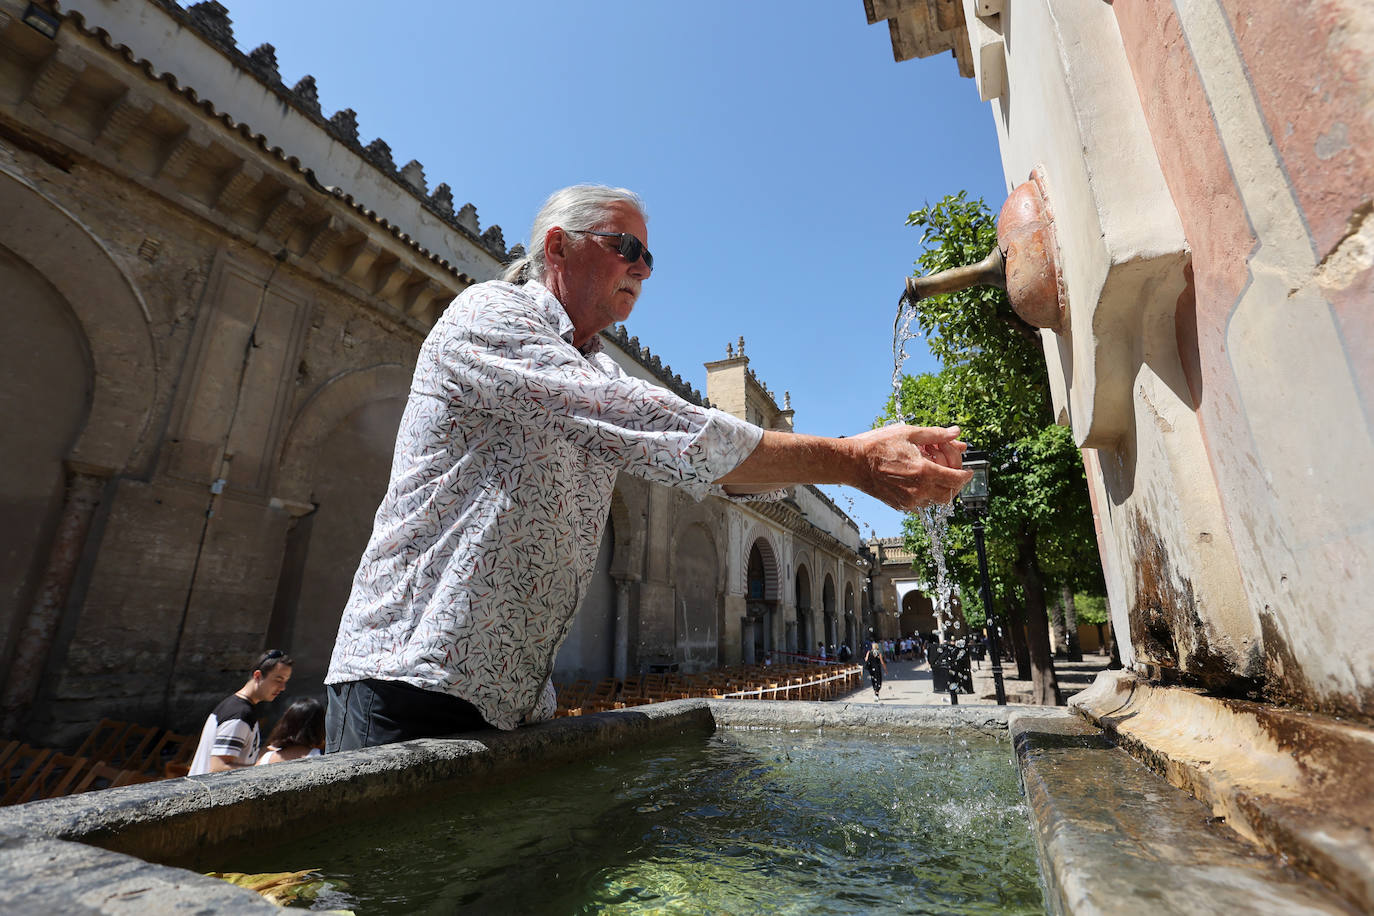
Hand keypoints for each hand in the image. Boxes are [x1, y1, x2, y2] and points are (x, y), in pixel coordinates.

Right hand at [848, 425, 973, 510]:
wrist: (852, 463)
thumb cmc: (877, 446)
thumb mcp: (908, 434)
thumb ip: (936, 435)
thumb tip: (956, 432)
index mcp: (924, 472)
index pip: (957, 479)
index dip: (966, 475)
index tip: (969, 471)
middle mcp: (918, 490)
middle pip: (950, 494)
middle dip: (955, 483)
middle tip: (953, 470)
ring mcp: (908, 501)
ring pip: (936, 501)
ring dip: (940, 488)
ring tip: (931, 471)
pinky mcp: (899, 505)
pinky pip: (921, 503)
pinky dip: (926, 493)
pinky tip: (918, 478)